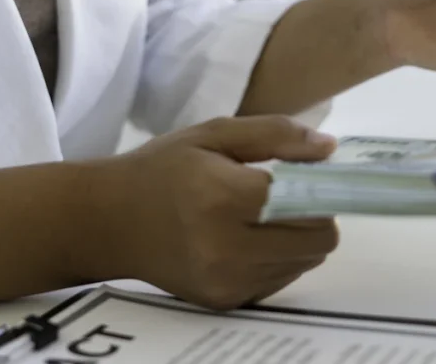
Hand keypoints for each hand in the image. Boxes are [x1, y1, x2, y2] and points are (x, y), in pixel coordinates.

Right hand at [95, 117, 338, 308]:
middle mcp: (227, 248)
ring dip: (299, 238)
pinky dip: (279, 258)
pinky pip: (281, 279)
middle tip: (292, 195)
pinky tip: (250, 238)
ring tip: (264, 216)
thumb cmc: (162, 169)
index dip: (320, 187)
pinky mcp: (224, 301)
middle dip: (315, 214)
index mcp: (223, 197)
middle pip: (317, 241)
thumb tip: (329, 149)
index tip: (313, 174)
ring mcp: (226, 281)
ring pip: (305, 262)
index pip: (307, 203)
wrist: (106, 222)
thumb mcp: (214, 134)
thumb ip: (275, 134)